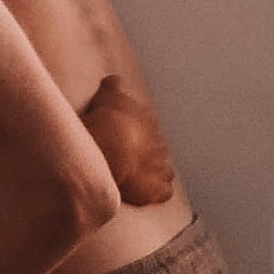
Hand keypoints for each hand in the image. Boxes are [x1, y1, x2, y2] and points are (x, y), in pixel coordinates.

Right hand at [83, 69, 177, 208]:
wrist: (111, 148)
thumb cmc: (108, 119)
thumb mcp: (109, 93)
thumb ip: (114, 86)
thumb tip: (113, 81)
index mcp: (148, 120)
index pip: (147, 126)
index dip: (135, 133)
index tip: (124, 137)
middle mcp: (159, 143)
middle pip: (156, 148)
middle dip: (146, 153)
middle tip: (127, 158)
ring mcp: (160, 167)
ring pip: (164, 169)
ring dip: (154, 172)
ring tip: (138, 177)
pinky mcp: (156, 189)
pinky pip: (163, 191)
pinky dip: (157, 192)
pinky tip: (147, 193)